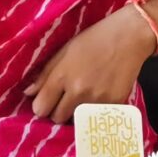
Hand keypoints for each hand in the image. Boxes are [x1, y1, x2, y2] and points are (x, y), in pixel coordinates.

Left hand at [24, 6, 155, 123]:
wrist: (129, 37)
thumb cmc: (94, 39)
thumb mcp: (65, 50)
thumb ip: (45, 73)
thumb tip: (28, 93)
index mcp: (62, 76)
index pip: (41, 108)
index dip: (42, 105)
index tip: (48, 100)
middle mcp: (78, 91)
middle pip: (57, 118)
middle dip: (58, 111)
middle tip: (67, 98)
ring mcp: (97, 100)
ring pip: (77, 120)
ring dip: (77, 112)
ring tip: (84, 96)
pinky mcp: (114, 104)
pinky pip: (97, 117)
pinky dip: (96, 110)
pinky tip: (100, 95)